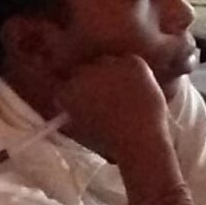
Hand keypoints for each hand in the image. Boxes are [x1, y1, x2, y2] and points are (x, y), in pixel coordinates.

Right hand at [53, 54, 173, 166]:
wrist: (140, 140)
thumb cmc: (109, 142)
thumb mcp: (77, 132)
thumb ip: (66, 116)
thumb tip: (64, 109)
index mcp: (68, 91)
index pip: (66, 84)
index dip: (76, 94)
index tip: (85, 103)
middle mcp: (84, 73)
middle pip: (84, 70)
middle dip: (92, 82)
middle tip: (107, 99)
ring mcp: (109, 65)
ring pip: (107, 63)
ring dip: (112, 74)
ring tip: (125, 97)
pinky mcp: (132, 62)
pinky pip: (130, 62)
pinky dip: (134, 73)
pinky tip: (138, 90)